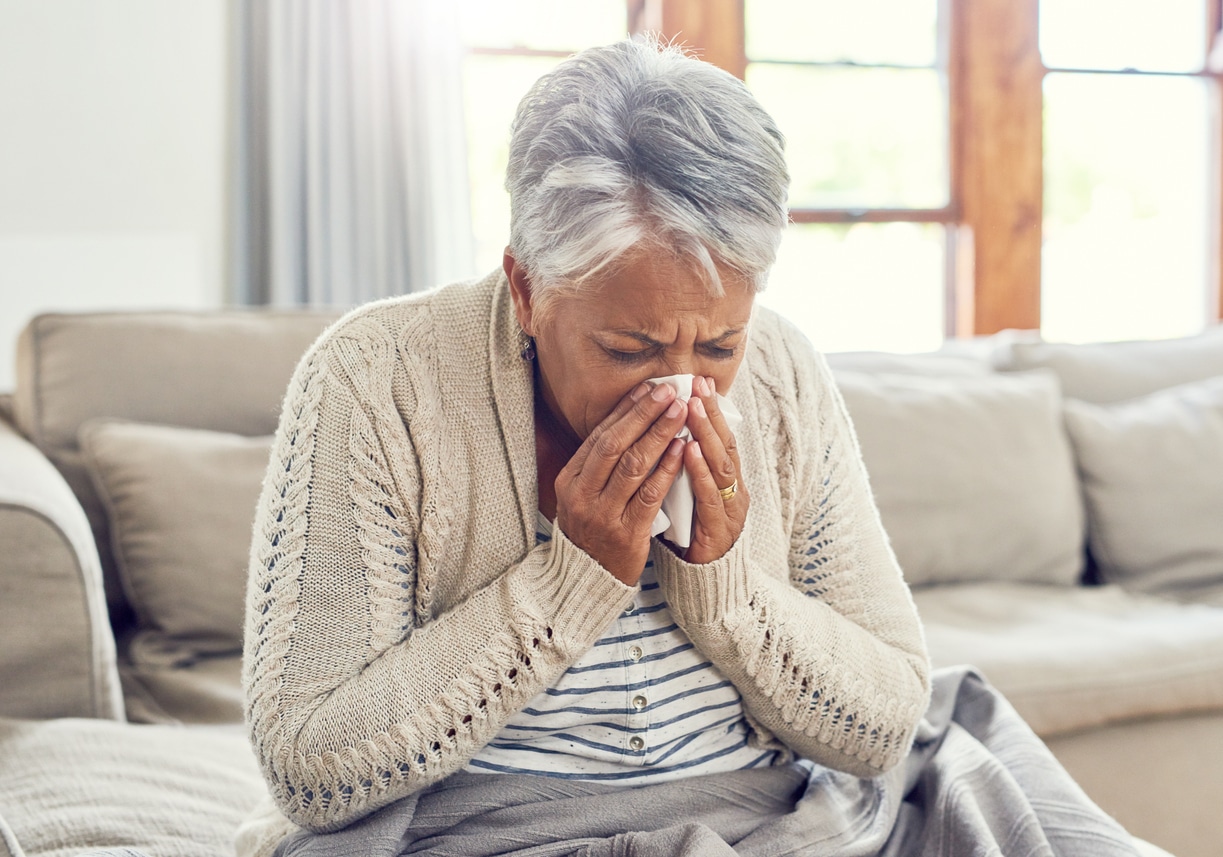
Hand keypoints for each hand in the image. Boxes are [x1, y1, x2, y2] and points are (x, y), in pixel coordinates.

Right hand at [554, 381, 687, 584]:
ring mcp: (603, 515)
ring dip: (659, 434)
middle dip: (643, 414)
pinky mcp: (627, 534)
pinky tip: (681, 449)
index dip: (625, 410)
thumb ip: (598, 465)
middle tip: (668, 392)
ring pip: (634, 465)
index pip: (600, 437)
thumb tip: (627, 421)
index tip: (647, 389)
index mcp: (570, 481)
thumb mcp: (582, 496)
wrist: (586, 581)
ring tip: (680, 411)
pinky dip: (667, 468)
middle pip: (615, 445)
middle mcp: (583, 495)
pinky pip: (650, 495)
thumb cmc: (591, 531)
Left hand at [679, 376, 748, 564]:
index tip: (699, 382)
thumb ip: (686, 469)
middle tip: (698, 385)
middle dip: (711, 413)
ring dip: (706, 434)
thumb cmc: (695, 536)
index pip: (720, 438)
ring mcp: (729, 510)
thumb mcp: (690, 496)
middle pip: (724, 445)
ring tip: (693, 407)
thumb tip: (671, 434)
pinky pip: (710, 496)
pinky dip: (700, 471)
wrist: (708, 584)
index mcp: (726, 482)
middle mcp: (733, 491)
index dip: (711, 410)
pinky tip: (689, 450)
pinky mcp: (719, 530)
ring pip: (721, 466)